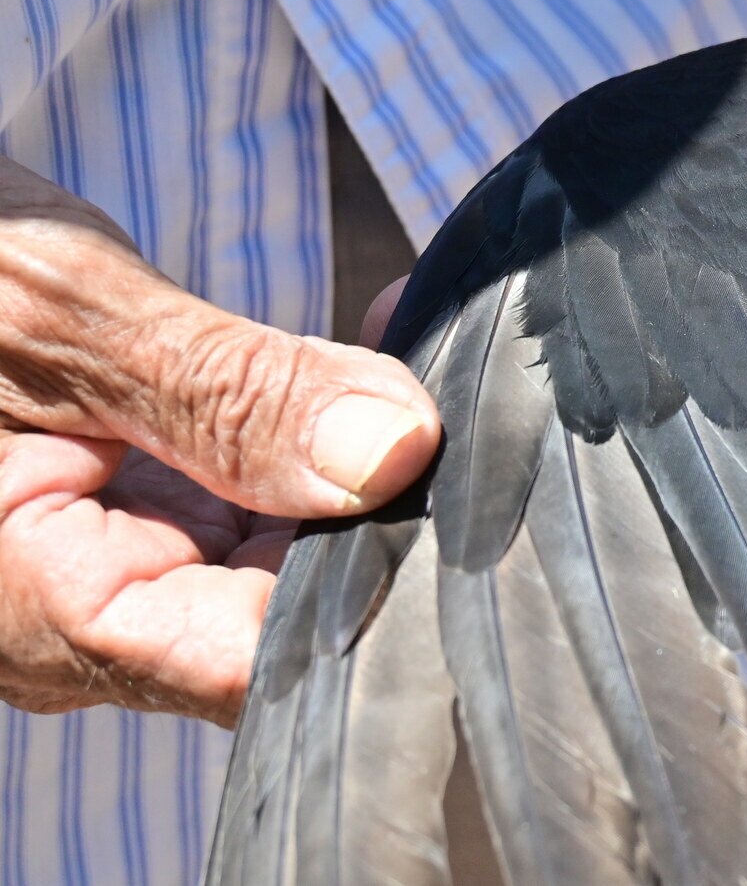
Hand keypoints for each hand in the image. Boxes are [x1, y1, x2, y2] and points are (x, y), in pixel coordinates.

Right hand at [0, 157, 439, 725]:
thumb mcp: (51, 307)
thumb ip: (224, 390)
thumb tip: (396, 452)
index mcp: (28, 609)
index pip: (254, 662)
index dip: (384, 593)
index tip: (478, 501)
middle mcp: (67, 620)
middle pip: (282, 612)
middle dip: (392, 508)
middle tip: (479, 397)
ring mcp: (101, 565)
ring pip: (281, 552)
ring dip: (366, 456)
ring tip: (435, 349)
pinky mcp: (125, 508)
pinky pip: (248, 496)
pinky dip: (314, 423)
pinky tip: (384, 338)